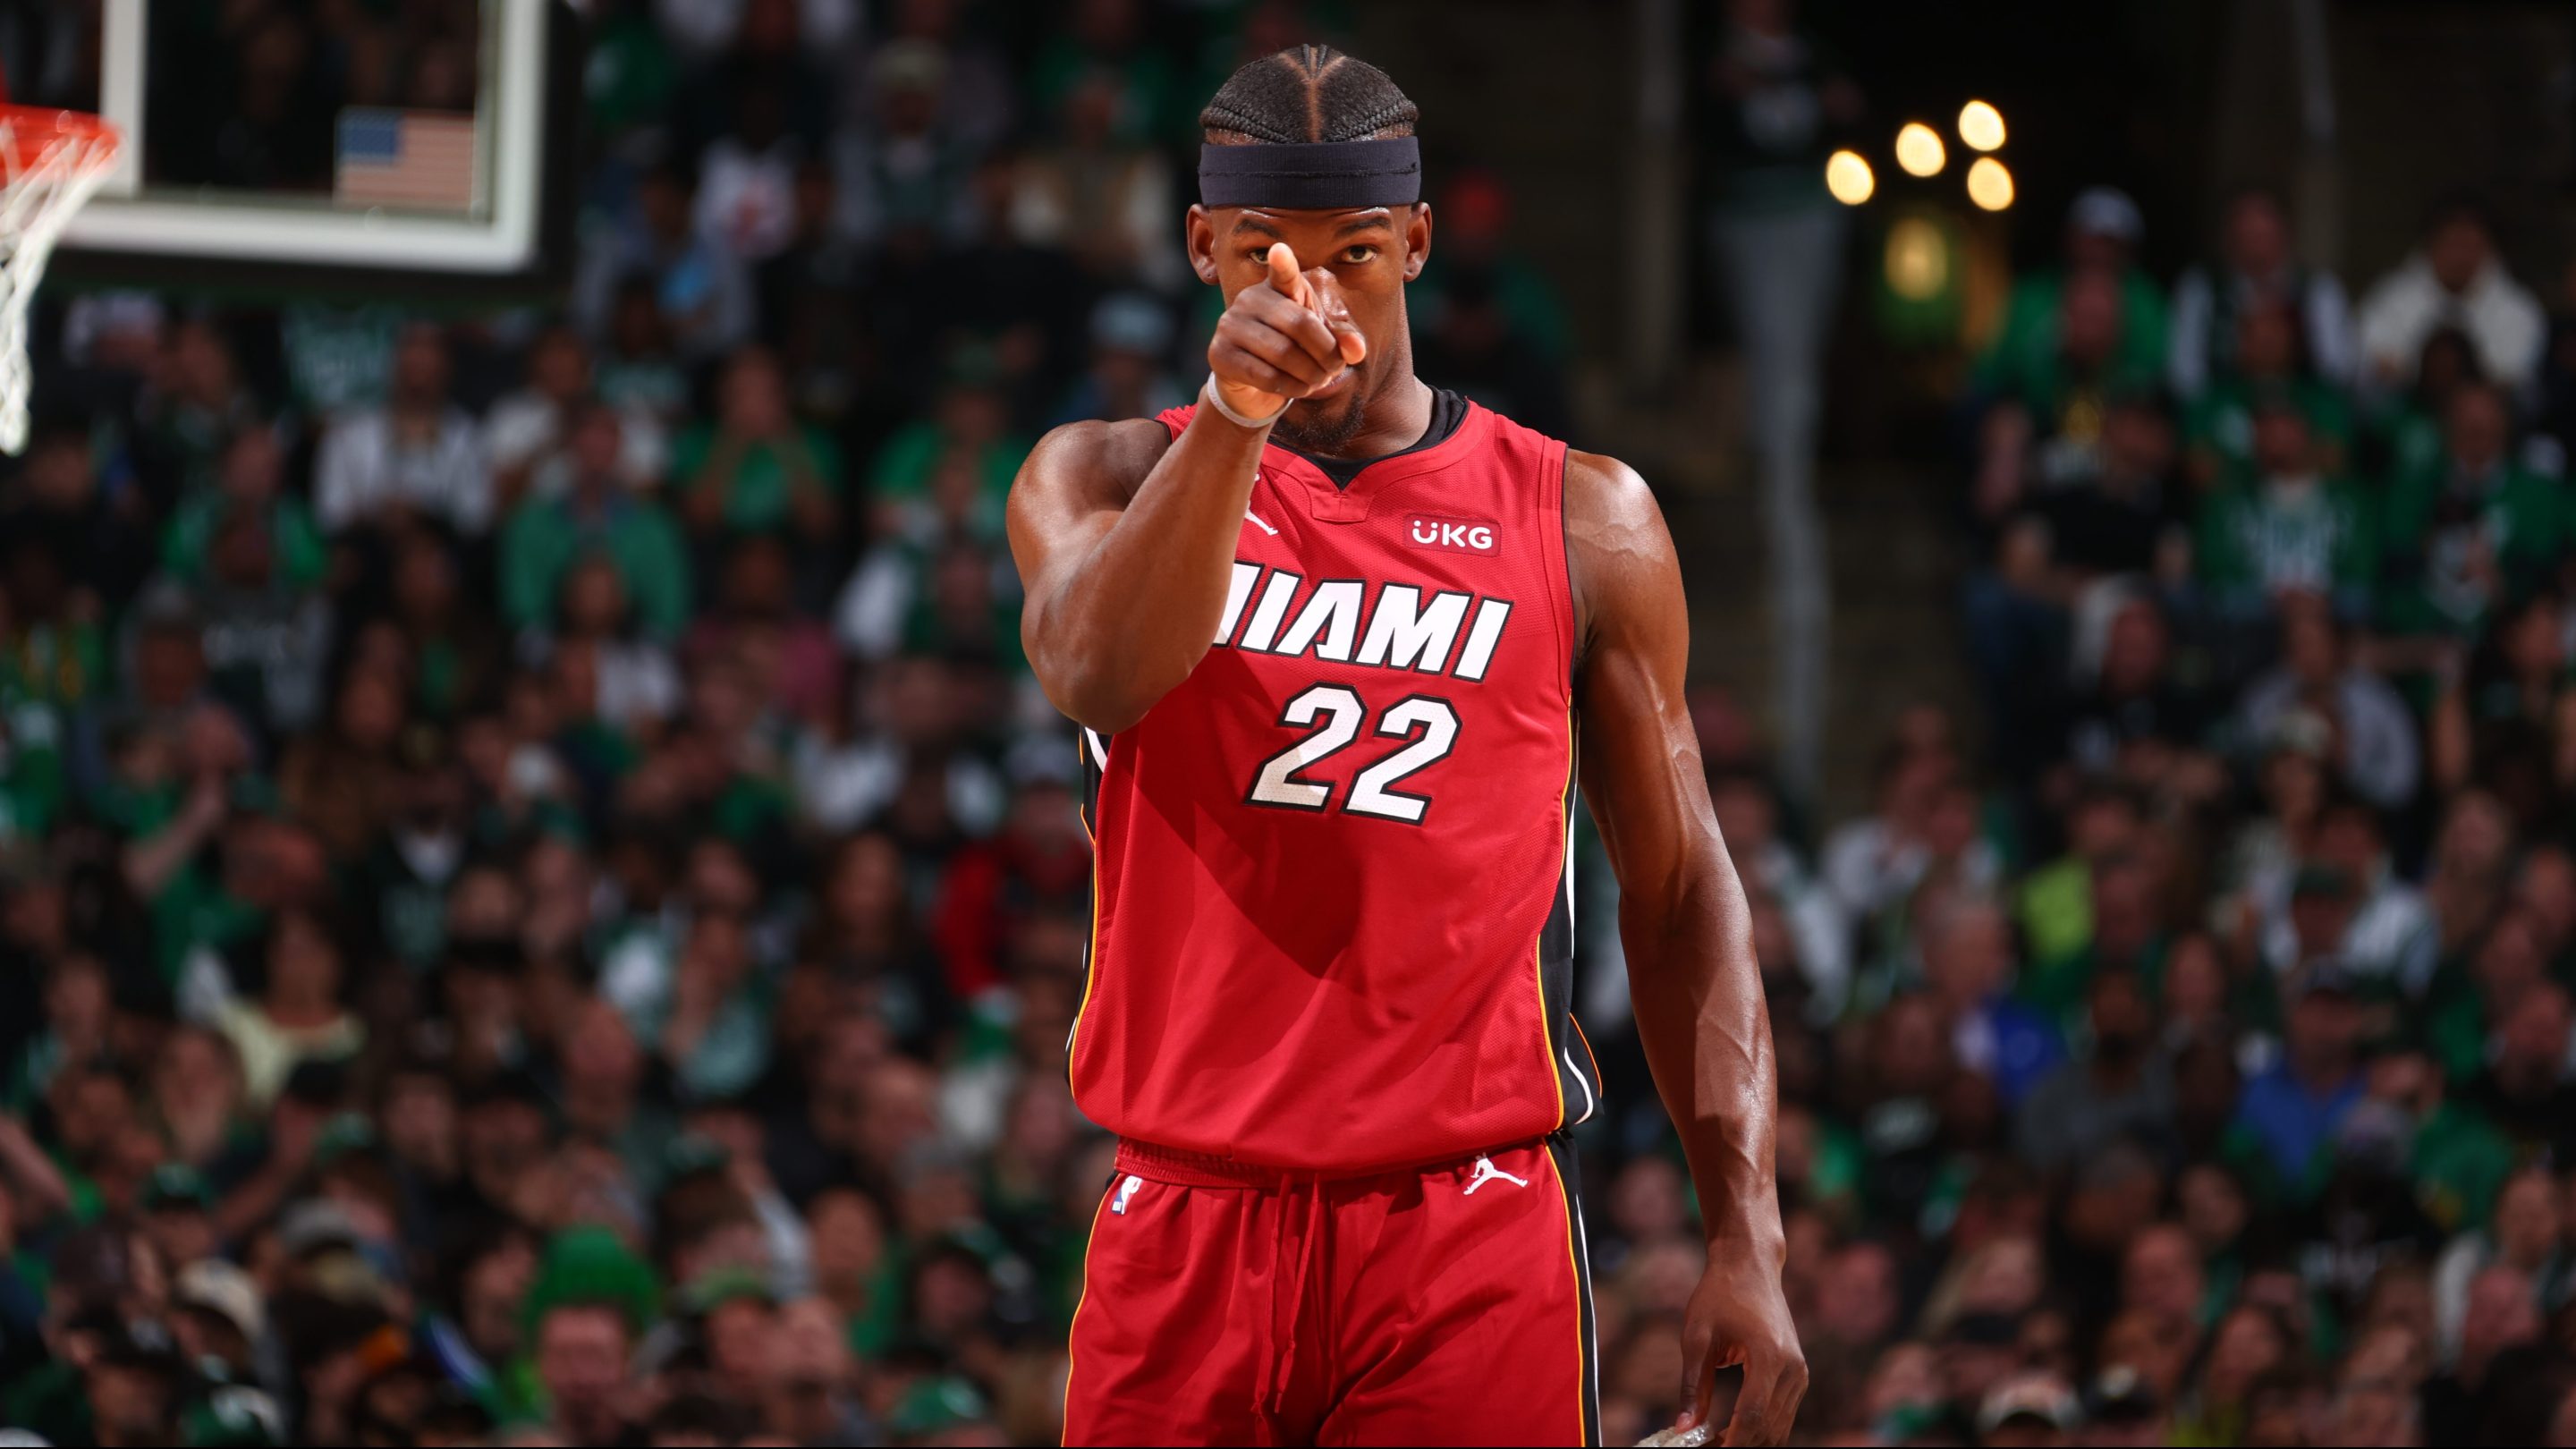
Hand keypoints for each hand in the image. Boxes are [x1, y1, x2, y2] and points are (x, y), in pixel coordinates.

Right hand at [1207, 243, 1366, 423]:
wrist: (1249, 384)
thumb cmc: (1290, 351)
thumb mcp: (1320, 341)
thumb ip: (1341, 341)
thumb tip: (1357, 351)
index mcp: (1276, 287)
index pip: (1282, 274)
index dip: (1282, 263)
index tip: (1280, 251)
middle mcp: (1249, 299)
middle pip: (1300, 324)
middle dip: (1326, 353)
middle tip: (1334, 370)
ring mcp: (1230, 325)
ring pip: (1283, 353)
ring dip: (1311, 374)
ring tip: (1319, 381)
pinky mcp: (1219, 354)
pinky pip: (1265, 376)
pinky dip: (1291, 387)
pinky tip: (1298, 388)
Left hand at [1674, 1249, 1804, 1445]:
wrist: (1751, 1266)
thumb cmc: (1719, 1295)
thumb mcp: (1697, 1337)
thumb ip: (1693, 1386)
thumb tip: (1684, 1428)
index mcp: (1768, 1356)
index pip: (1752, 1415)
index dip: (1732, 1442)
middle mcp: (1792, 1368)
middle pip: (1768, 1427)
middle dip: (1739, 1445)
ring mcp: (1799, 1372)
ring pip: (1779, 1426)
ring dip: (1750, 1440)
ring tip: (1715, 1443)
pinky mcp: (1798, 1374)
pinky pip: (1782, 1414)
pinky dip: (1760, 1428)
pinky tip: (1731, 1431)